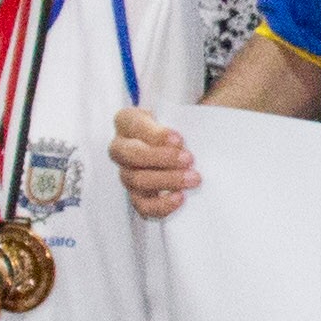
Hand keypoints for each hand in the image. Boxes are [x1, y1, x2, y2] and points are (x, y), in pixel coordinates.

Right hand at [111, 103, 202, 219]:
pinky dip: (161, 204)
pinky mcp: (136, 196)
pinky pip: (143, 206)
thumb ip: (186, 118)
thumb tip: (199, 127)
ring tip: (193, 178)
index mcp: (127, 121)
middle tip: (189, 159)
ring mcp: (127, 173)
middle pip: (132, 155)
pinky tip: (180, 197)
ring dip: (167, 180)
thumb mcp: (179, 115)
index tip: (179, 139)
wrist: (181, 146)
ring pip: (138, 181)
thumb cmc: (177, 125)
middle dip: (161, 158)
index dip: (156, 135)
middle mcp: (121, 148)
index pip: (135, 125)